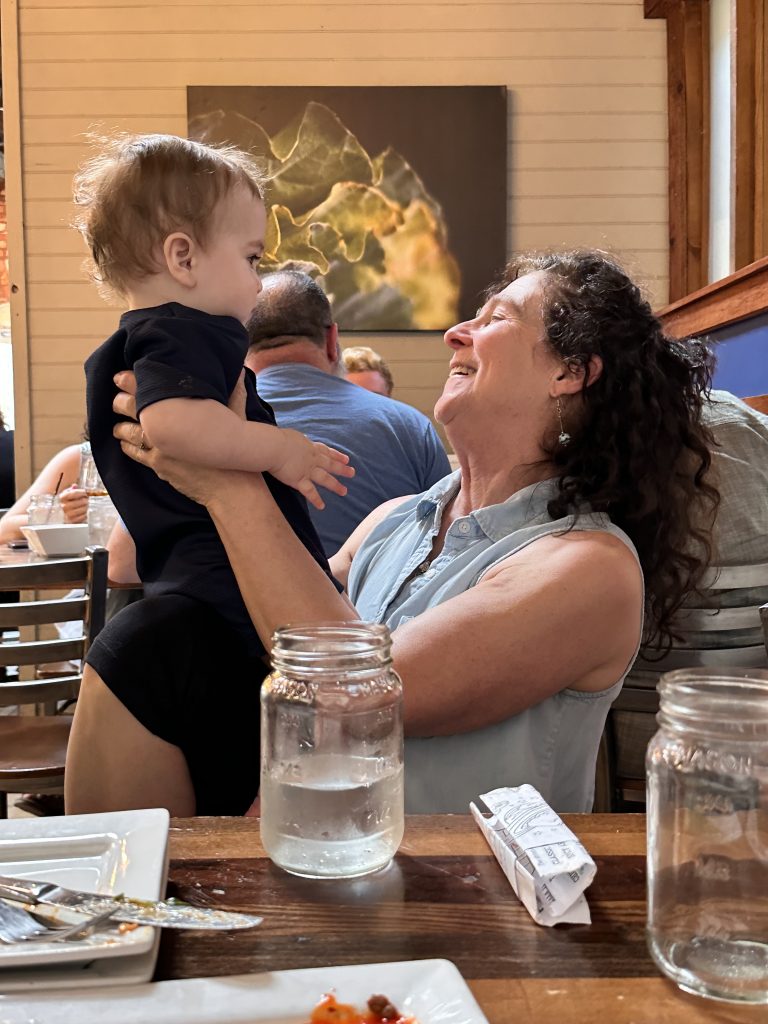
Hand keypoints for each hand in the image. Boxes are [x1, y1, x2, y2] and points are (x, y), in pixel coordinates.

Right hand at [58, 486, 88, 523]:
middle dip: (86, 500)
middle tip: (87, 500)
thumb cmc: (69, 503)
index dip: (82, 492)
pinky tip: (83, 513)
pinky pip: (83, 516)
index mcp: (63, 497)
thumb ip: (72, 490)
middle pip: (81, 501)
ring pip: (83, 509)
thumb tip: (74, 486)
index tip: (87, 493)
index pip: (75, 493)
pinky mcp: (72, 521)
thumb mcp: (68, 495)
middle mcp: (64, 506)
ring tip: (85, 506)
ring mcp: (68, 514)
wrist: (65, 516)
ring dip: (86, 507)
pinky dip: (85, 514)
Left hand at [113, 370, 237, 505]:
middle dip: (121, 402)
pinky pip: (135, 453)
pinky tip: (125, 442)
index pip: (149, 389)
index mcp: (182, 411)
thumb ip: (234, 394)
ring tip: (119, 423)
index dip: (130, 381)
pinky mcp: (159, 467)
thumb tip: (238, 374)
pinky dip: (127, 446)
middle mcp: (166, 428)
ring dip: (121, 426)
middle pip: (132, 409)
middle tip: (117, 398)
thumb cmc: (237, 453)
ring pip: (129, 432)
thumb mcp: (238, 418)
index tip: (121, 377)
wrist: (233, 491)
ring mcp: (160, 449)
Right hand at [267, 429, 353, 510]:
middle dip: (342, 469)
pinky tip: (322, 506)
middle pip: (330, 465)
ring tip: (344, 492)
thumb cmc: (278, 439)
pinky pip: (310, 492)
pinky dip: (316, 500)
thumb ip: (297, 441)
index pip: (326, 451)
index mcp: (310, 447)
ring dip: (335, 486)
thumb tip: (297, 441)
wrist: (273, 446)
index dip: (337, 455)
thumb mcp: (292, 436)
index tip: (346, 459)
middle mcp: (312, 459)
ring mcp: (307, 470)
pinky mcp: (299, 480)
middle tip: (352, 473)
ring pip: (325, 479)